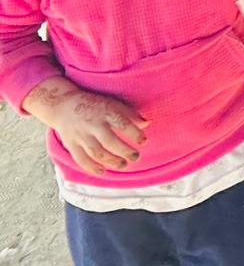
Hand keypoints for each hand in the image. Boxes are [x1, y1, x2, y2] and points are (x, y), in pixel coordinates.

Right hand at [24, 78, 147, 175]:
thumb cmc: (95, 105)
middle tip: (136, 157)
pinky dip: (92, 167)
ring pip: (96, 152)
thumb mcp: (113, 103)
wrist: (64, 105)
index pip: (123, 124)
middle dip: (124, 151)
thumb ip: (130, 114)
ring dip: (111, 161)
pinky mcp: (71, 144)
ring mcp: (81, 136)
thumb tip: (147, 124)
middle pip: (110, 141)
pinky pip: (81, 159)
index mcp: (106, 112)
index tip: (144, 142)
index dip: (135, 134)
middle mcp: (93, 124)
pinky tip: (103, 172)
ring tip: (123, 165)